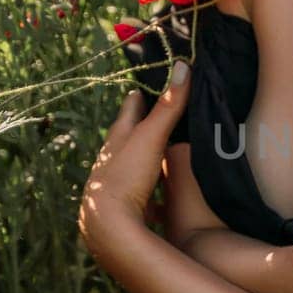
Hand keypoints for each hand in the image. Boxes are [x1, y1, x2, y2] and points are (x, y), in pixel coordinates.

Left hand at [79, 63, 191, 259]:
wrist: (109, 227)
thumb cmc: (126, 176)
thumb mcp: (151, 137)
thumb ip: (169, 105)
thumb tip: (183, 65)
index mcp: (117, 139)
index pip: (128, 111)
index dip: (137, 98)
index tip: (141, 88)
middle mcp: (111, 160)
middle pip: (126, 138)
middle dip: (138, 128)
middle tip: (151, 116)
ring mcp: (116, 185)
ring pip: (131, 166)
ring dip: (142, 159)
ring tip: (158, 155)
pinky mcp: (123, 208)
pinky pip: (139, 195)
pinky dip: (148, 191)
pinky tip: (158, 199)